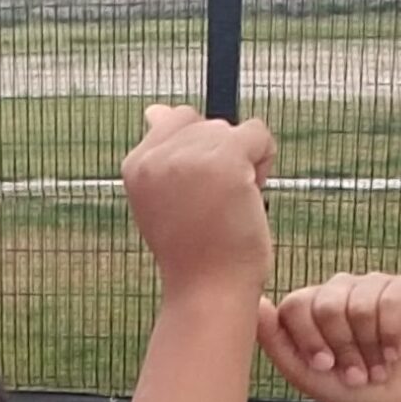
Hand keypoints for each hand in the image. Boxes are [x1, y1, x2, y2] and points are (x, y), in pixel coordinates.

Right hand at [122, 105, 274, 300]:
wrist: (208, 292)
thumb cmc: (195, 252)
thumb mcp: (165, 197)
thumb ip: (162, 153)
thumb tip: (154, 110)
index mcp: (136, 165)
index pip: (176, 120)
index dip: (199, 156)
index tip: (195, 199)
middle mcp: (156, 155)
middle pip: (208, 124)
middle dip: (222, 159)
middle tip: (212, 209)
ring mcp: (188, 154)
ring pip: (234, 129)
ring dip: (244, 164)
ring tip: (228, 208)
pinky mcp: (223, 157)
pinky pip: (259, 134)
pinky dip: (264, 163)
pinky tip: (248, 197)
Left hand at [258, 273, 400, 401]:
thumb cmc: (343, 390)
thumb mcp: (304, 373)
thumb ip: (275, 340)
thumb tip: (257, 303)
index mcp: (308, 304)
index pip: (296, 305)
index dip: (310, 340)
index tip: (324, 367)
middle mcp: (338, 288)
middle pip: (328, 305)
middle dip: (343, 349)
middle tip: (355, 373)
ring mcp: (372, 284)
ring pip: (362, 305)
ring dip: (370, 348)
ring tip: (375, 367)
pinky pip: (393, 301)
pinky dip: (393, 335)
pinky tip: (394, 353)